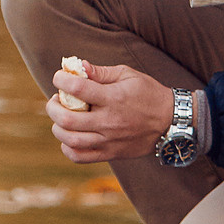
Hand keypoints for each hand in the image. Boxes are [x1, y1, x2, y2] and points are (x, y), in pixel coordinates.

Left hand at [45, 59, 175, 163]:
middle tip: (54, 100)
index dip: (61, 80)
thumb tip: (77, 66)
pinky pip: (80, 157)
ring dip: (57, 128)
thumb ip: (101, 72)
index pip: (78, 89)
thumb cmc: (148, 93)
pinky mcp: (111, 153)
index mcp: (114, 98)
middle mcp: (109, 121)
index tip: (59, 77)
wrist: (170, 122)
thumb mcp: (128, 75)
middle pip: (68, 119)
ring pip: (71, 139)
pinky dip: (67, 148)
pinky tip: (68, 138)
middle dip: (52, 107)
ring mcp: (109, 140)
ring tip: (60, 118)